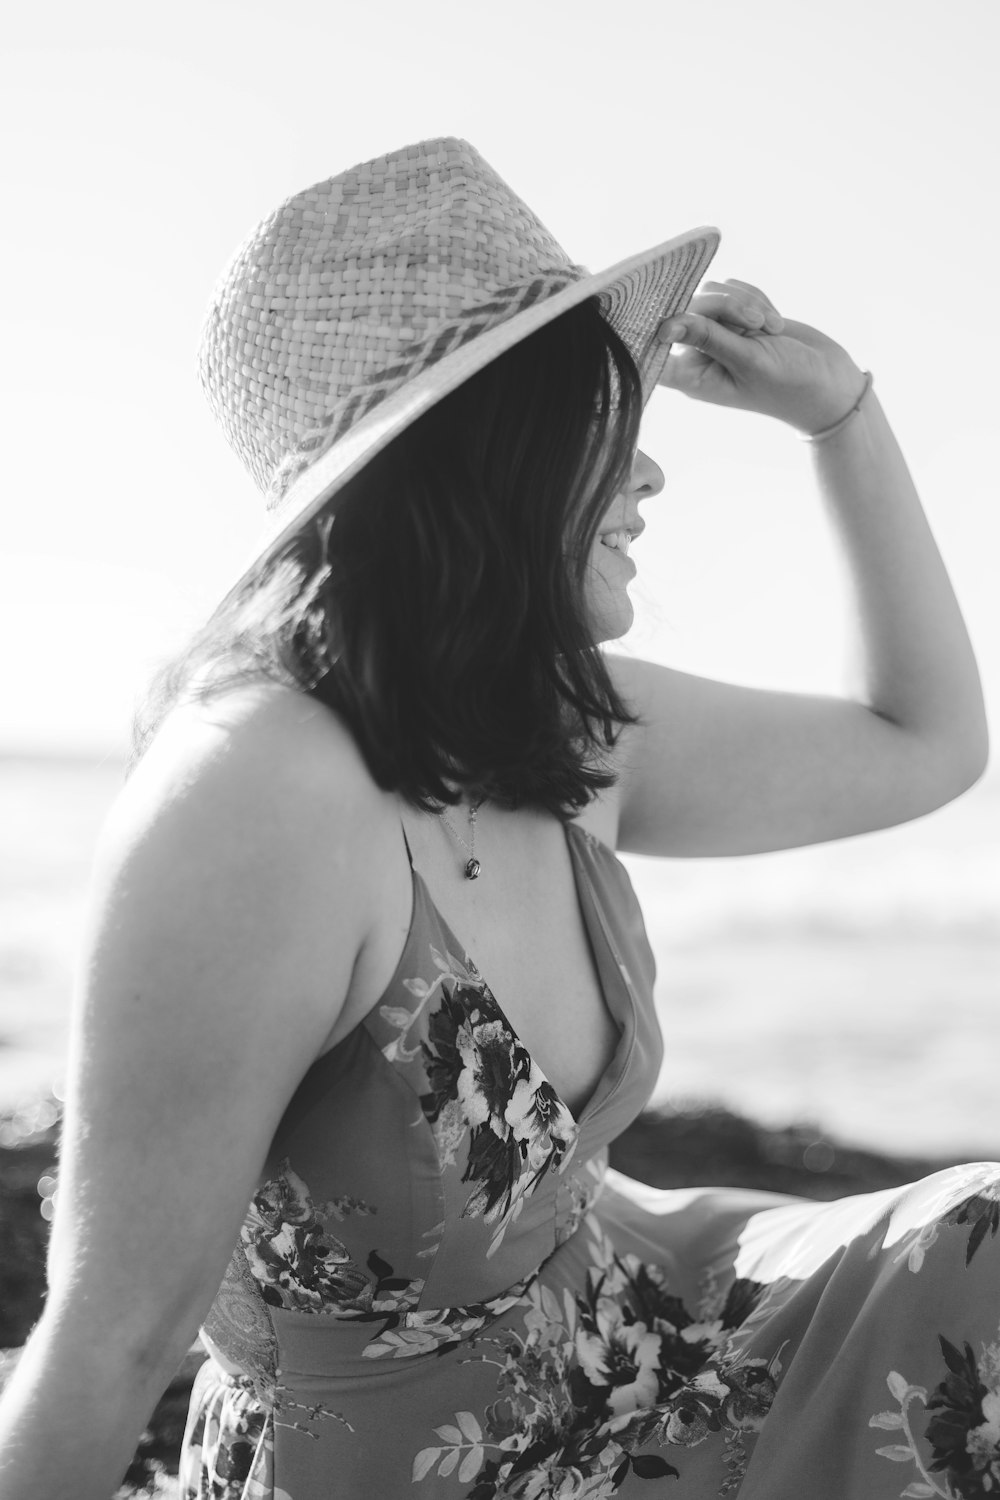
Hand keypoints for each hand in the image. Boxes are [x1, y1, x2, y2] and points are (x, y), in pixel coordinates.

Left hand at [657, 278, 866, 435]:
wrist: (828, 381)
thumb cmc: (789, 383)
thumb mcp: (749, 360)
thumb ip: (708, 338)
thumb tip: (664, 326)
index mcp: (693, 378)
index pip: (654, 353)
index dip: (653, 329)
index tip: (666, 313)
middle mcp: (699, 356)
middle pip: (689, 310)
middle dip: (727, 307)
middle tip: (758, 324)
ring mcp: (717, 334)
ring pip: (712, 294)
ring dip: (745, 302)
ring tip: (771, 329)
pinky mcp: (736, 317)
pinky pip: (733, 289)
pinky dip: (756, 299)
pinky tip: (775, 323)